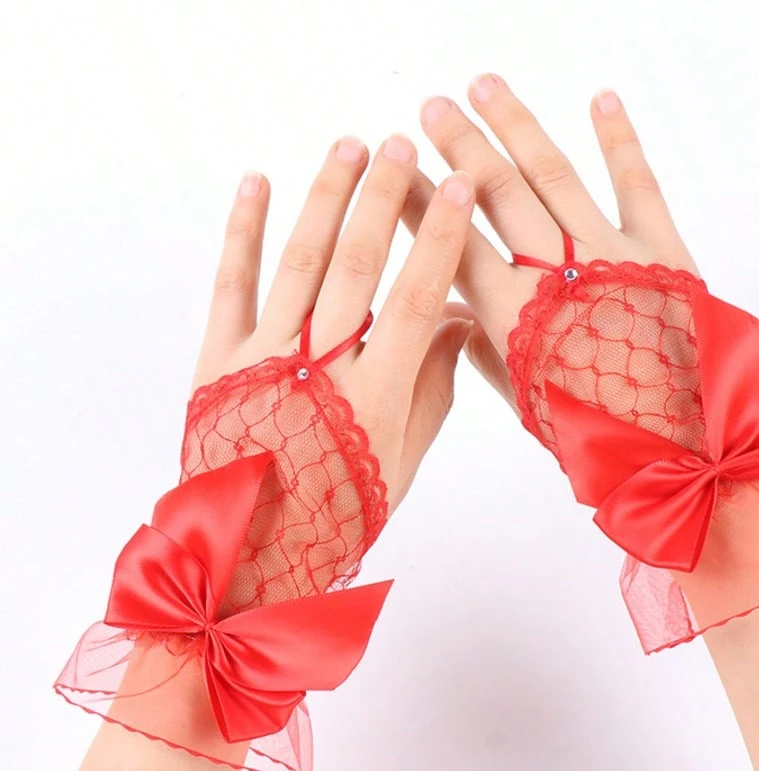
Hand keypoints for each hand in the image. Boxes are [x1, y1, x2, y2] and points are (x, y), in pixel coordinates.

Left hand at [195, 134, 474, 510]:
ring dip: (325, 199)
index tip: (459, 188)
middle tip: (403, 145)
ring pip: (299, 263)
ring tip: (349, 146)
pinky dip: (242, 231)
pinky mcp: (217, 360)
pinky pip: (230, 285)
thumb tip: (458, 320)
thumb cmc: (338, 512)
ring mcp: (261, 360)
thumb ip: (433, 389)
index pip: (413, 300)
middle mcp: (317, 370)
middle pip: (355, 267)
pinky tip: (257, 183)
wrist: (249, 553)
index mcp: (372, 398)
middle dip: (382, 199)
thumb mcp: (402, 462)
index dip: (439, 241)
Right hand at [401, 76, 696, 408]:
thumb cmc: (597, 431)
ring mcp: (611, 254)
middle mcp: (556, 272)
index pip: (454, 242)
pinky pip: (638, 183)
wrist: (682, 442)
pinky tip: (601, 99)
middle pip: (497, 194)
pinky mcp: (663, 249)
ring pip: (553, 175)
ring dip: (516, 126)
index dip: (422, 202)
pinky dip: (619, 139)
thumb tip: (459, 321)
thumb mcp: (526, 402)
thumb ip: (490, 357)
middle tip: (430, 109)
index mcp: (515, 315)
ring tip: (485, 86)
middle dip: (460, 146)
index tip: (396, 170)